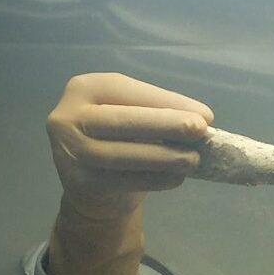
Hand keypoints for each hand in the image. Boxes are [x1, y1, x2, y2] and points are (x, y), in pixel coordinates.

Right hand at [43, 74, 213, 274]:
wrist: (89, 185)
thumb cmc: (117, 139)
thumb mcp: (129, 115)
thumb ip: (155, 113)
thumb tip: (200, 119)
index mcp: (84, 88)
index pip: (128, 92)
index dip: (166, 103)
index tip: (205, 115)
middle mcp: (68, 116)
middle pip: (123, 120)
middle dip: (166, 125)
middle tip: (200, 131)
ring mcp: (70, 150)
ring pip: (122, 153)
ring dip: (163, 157)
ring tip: (192, 159)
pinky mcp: (79, 181)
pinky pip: (122, 180)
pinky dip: (154, 179)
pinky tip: (176, 177)